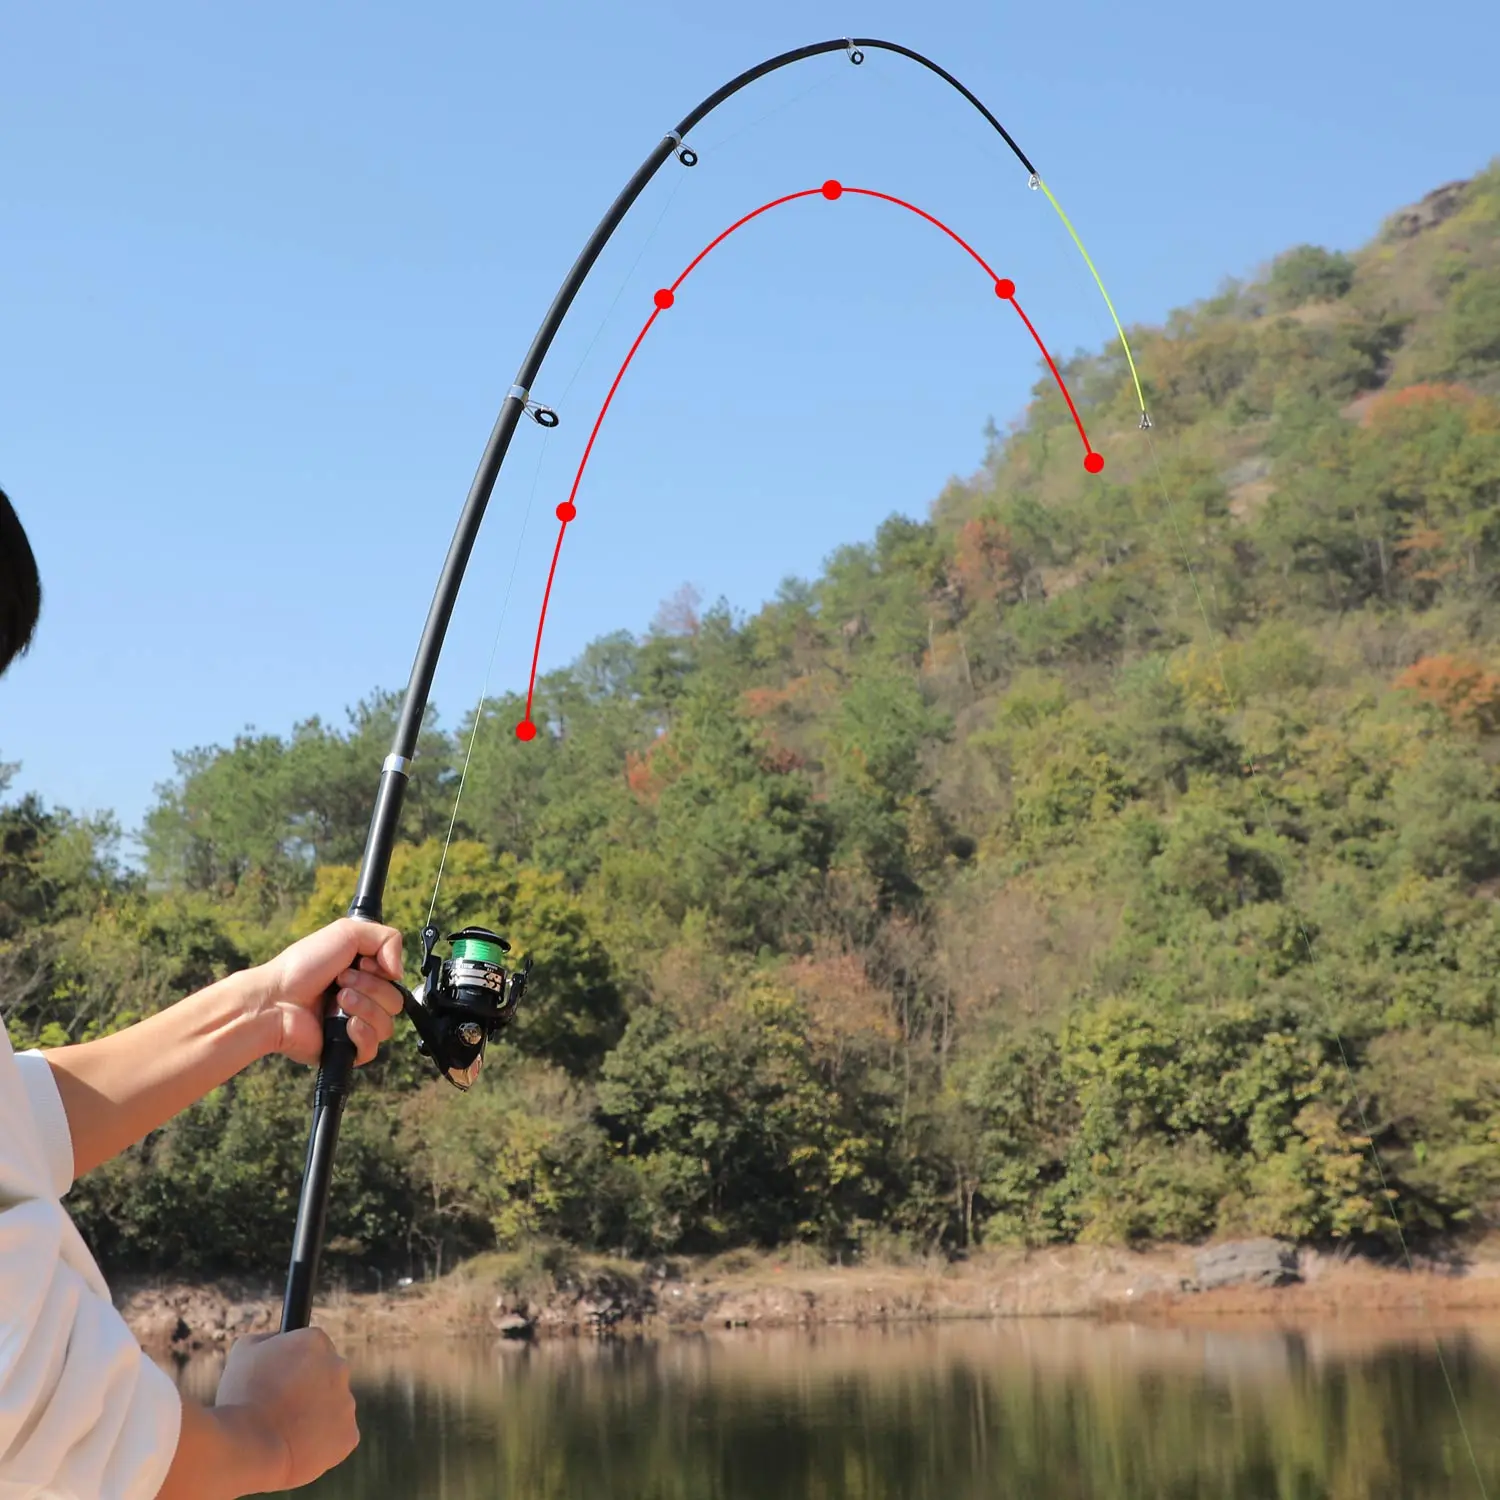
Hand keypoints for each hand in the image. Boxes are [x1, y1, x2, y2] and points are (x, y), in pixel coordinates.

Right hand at [215, 1328, 358, 1490]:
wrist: (250, 1446)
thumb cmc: (241, 1399)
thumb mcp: (244, 1352)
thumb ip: (267, 1339)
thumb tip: (276, 1339)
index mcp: (316, 1341)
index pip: (312, 1349)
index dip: (294, 1368)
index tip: (280, 1384)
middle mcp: (338, 1366)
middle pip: (327, 1377)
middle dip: (309, 1391)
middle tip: (282, 1410)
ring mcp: (347, 1402)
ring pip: (333, 1408)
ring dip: (316, 1418)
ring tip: (284, 1433)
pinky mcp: (348, 1435)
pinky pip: (337, 1438)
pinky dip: (321, 1444)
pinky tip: (298, 1448)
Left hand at [254, 918, 404, 1066]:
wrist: (275, 999)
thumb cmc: (302, 966)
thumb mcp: (347, 932)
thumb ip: (387, 938)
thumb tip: (400, 971)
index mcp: (363, 975)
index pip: (396, 978)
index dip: (382, 970)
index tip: (360, 963)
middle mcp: (362, 1000)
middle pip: (396, 1001)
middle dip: (370, 988)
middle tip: (341, 982)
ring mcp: (355, 1026)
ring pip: (387, 1025)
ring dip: (363, 1008)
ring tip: (337, 1001)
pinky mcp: (346, 1050)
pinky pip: (373, 1048)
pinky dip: (361, 1033)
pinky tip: (344, 1024)